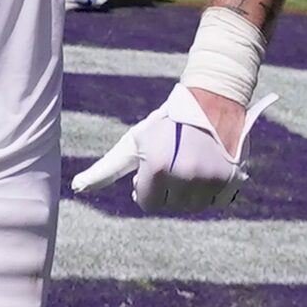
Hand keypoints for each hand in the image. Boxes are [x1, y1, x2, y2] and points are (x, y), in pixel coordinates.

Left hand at [70, 83, 278, 212]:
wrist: (212, 99)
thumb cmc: (166, 122)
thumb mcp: (134, 142)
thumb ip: (106, 169)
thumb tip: (76, 188)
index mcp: (156, 167)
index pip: (146, 203)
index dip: (146, 186)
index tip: (154, 166)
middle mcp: (183, 176)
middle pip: (169, 206)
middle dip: (167, 189)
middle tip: (173, 161)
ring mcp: (209, 178)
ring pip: (192, 206)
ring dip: (189, 192)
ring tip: (190, 162)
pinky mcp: (230, 179)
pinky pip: (216, 202)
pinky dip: (211, 191)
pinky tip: (208, 168)